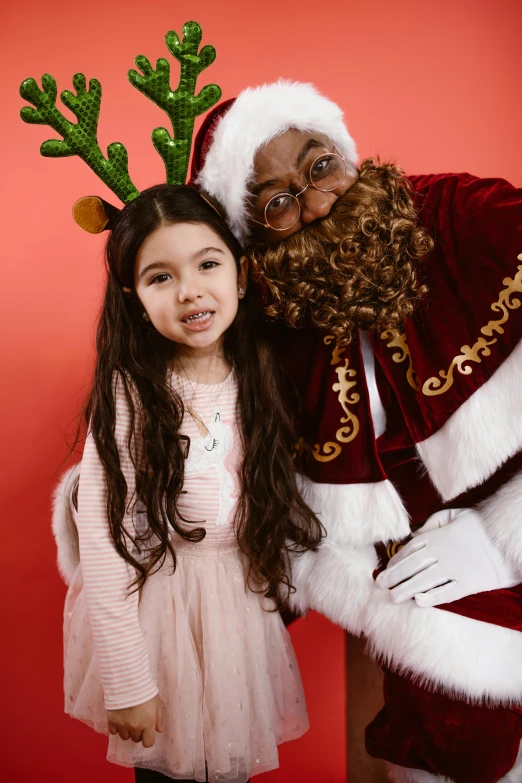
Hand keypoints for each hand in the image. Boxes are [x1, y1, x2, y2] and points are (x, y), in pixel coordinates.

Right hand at [107, 693, 162, 746]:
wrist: (128, 681)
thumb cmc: (145, 690)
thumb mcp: (156, 702)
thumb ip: (158, 718)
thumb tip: (159, 730)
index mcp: (147, 724)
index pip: (148, 743)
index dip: (147, 738)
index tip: (146, 731)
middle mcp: (134, 727)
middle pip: (135, 739)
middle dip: (137, 732)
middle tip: (137, 720)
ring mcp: (122, 725)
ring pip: (124, 737)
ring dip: (127, 730)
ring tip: (127, 719)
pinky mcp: (111, 720)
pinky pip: (113, 731)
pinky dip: (116, 727)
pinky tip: (119, 718)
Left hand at [375, 508, 520, 606]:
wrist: (508, 538)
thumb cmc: (481, 525)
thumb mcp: (455, 515)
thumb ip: (432, 523)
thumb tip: (414, 534)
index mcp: (438, 537)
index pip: (410, 551)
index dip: (395, 561)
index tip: (386, 568)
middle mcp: (443, 554)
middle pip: (412, 567)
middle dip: (394, 576)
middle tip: (379, 585)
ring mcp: (455, 570)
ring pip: (425, 581)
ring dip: (406, 590)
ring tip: (393, 597)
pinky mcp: (469, 584)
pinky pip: (448, 592)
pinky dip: (433, 598)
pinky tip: (419, 602)